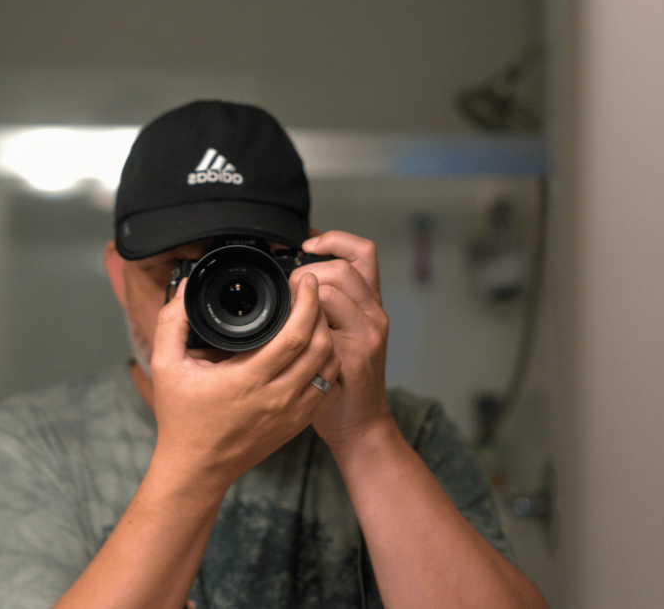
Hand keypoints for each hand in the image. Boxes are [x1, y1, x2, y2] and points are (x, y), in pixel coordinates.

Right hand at [148, 274, 340, 492]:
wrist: (196, 469)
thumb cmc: (181, 419)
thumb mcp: (165, 366)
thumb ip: (172, 322)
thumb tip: (186, 288)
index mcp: (248, 380)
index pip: (295, 336)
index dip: (307, 303)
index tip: (304, 282)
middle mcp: (277, 398)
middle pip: (321, 347)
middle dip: (321, 313)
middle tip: (310, 295)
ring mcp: (292, 414)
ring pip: (330, 368)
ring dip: (327, 339)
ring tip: (313, 320)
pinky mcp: (298, 425)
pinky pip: (329, 390)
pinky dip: (329, 367)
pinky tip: (315, 353)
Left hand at [290, 231, 391, 449]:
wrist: (359, 424)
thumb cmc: (342, 379)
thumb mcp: (341, 333)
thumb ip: (325, 305)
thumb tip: (292, 277)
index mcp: (369, 304)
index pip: (363, 252)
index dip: (335, 239)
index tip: (307, 243)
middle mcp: (374, 315)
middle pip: (343, 268)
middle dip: (307, 272)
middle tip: (289, 291)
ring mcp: (367, 336)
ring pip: (332, 292)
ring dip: (302, 297)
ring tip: (290, 316)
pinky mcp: (354, 357)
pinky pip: (323, 327)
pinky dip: (302, 325)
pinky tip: (292, 338)